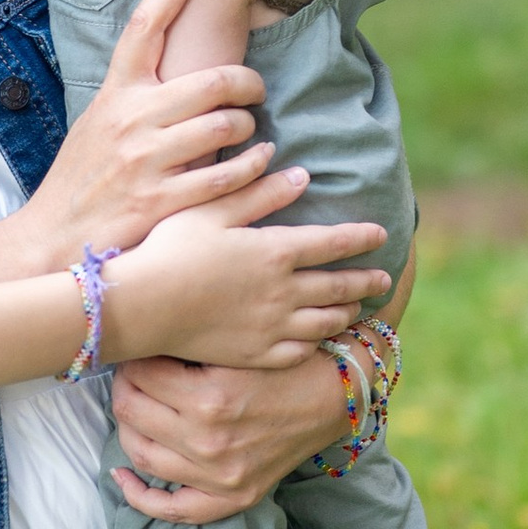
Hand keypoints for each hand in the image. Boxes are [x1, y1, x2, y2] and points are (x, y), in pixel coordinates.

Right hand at [28, 0, 267, 258]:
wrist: (55, 236)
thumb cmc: (84, 175)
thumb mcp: (99, 121)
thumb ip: (135, 94)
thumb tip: (176, 62)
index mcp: (116, 93)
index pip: (148, 26)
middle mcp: (131, 119)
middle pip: (212, 79)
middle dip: (247, 82)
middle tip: (254, 91)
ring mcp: (147, 160)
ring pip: (226, 126)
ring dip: (249, 128)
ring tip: (250, 133)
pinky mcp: (163, 199)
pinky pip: (226, 176)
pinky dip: (252, 168)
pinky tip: (259, 164)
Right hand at [100, 183, 389, 375]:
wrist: (142, 306)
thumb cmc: (170, 248)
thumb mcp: (212, 209)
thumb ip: (259, 191)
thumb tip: (300, 174)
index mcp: (276, 251)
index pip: (334, 243)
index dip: (361, 238)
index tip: (381, 235)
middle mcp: (283, 292)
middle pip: (339, 286)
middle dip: (366, 280)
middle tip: (384, 278)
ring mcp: (272, 327)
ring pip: (325, 321)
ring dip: (347, 311)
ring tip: (357, 307)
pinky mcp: (256, 354)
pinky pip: (300, 350)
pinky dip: (317, 342)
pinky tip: (318, 337)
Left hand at [109, 349, 351, 519]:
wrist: (335, 397)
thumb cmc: (286, 363)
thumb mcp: (237, 347)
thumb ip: (187, 347)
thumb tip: (136, 344)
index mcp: (210, 399)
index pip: (139, 376)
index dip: (132, 358)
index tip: (137, 350)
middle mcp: (210, 442)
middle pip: (131, 412)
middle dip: (124, 386)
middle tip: (130, 373)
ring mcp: (220, 476)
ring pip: (141, 453)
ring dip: (127, 427)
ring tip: (132, 408)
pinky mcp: (233, 497)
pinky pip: (173, 509)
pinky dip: (138, 495)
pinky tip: (121, 475)